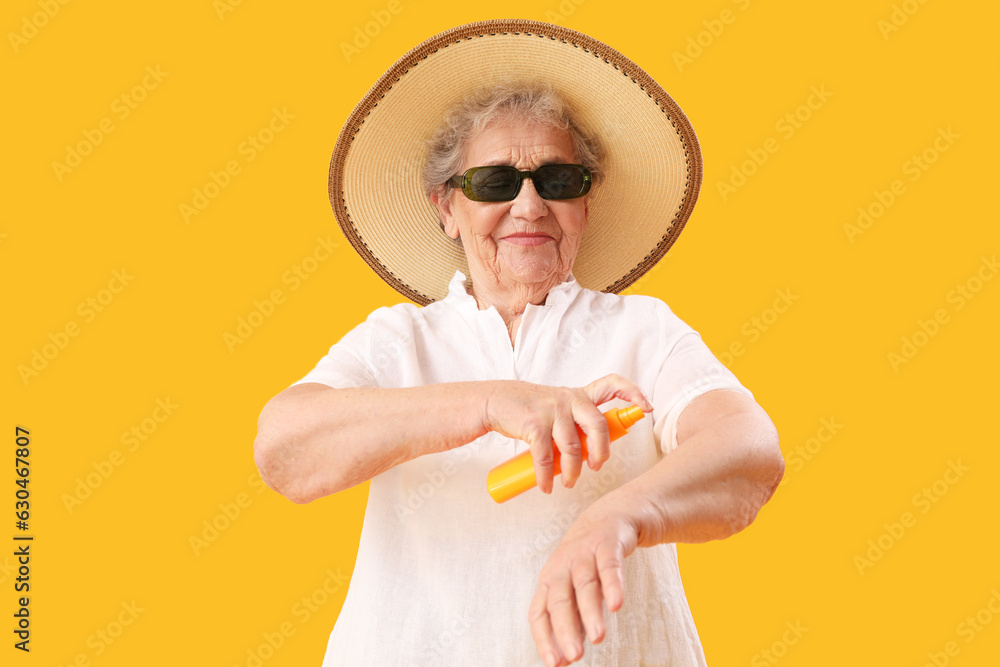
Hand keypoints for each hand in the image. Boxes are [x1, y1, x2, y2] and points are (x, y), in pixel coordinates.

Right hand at [483, 374, 651, 492]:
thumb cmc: (527, 411)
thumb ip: (575, 423)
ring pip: (573, 447)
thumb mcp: (557, 410)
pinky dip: (546, 476)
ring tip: (567, 483)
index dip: (633, 394)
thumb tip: (594, 452)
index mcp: (578, 395)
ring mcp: (552, 410)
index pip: (612, 385)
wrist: (493, 402)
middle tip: (597, 467)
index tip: (647, 408)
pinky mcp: (534, 423)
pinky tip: (546, 486)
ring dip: (572, 472)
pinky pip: (545, 457)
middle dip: (602, 452)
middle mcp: (569, 398)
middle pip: (599, 425)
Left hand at [528, 506, 639, 665]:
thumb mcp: (575, 589)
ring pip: (585, 584)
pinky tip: (617, 605)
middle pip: (560, 600)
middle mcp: (562, 567)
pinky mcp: (607, 543)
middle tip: (574, 656)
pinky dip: (613, 584)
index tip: (553, 664)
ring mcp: (584, 553)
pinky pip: (610, 565)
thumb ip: (572, 620)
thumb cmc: (588, 560)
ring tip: (597, 637)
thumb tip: (564, 659)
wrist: (610, 517)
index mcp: (549, 581)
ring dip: (590, 612)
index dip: (544, 638)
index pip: (539, 612)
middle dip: (566, 629)